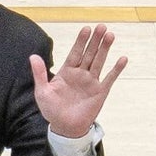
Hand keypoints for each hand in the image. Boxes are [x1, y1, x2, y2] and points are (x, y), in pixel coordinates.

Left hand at [29, 24, 127, 141]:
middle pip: (89, 53)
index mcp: (67, 71)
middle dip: (95, 40)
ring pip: (99, 62)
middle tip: (101, 26)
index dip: (81, 41)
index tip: (86, 29)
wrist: (64, 128)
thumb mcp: (42, 92)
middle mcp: (81, 74)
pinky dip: (116, 69)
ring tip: (110, 35)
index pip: (75, 52)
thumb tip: (33, 56)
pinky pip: (110, 78)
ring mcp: (91, 82)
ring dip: (105, 49)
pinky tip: (123, 58)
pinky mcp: (100, 92)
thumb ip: (39, 74)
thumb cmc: (52, 110)